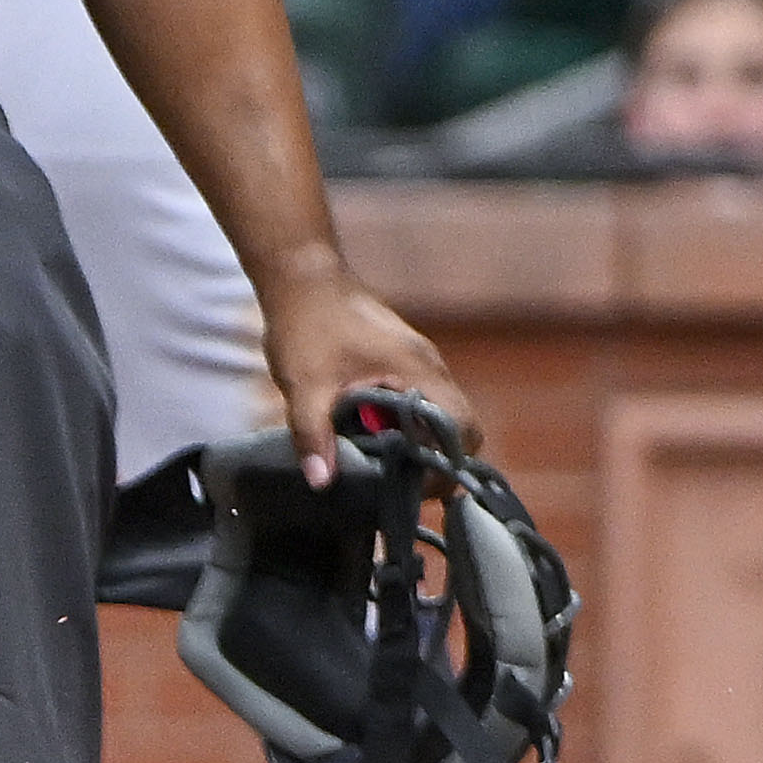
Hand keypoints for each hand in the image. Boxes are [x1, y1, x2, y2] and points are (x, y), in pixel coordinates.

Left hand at [258, 271, 468, 478]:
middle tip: (401, 484)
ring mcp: (419, 361)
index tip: (416, 488)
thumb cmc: (306, 324)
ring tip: (385, 467)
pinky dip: (407, 424)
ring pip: (439, 414)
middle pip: (459, 426)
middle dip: (437, 460)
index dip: (447, 465)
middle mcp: (430, 366)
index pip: (462, 428)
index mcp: (418, 371)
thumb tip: (322, 482)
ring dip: (420, 442)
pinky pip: (420, 400)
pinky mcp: (403, 359)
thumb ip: (314, 435)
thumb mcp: (304, 385)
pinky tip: (374, 437)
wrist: (300, 275)